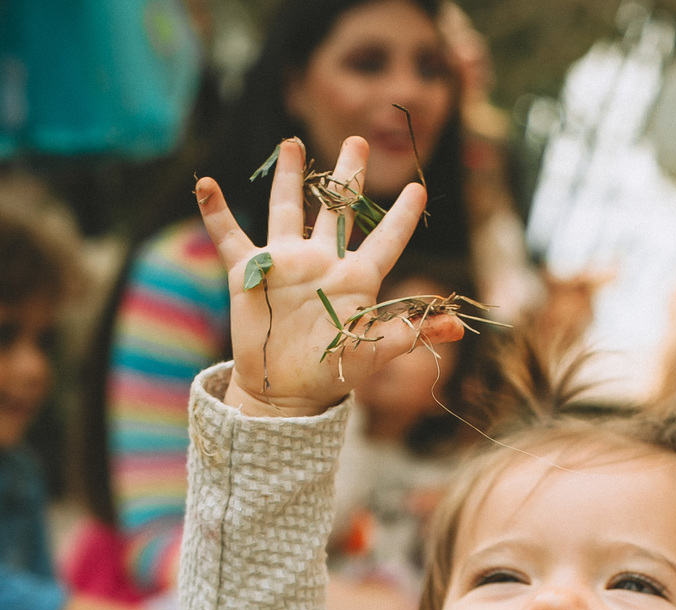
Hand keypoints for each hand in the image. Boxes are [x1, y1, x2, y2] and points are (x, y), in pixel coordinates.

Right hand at [195, 136, 463, 417]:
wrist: (287, 392)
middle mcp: (323, 262)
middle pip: (337, 210)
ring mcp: (286, 263)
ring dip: (288, 176)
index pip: (385, 240)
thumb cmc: (334, 373)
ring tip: (293, 143)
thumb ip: (411, 332)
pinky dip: (215, 211)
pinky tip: (206, 184)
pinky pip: (229, 235)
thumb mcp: (374, 351)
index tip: (419, 189)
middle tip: (358, 140)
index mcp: (356, 279)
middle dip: (347, 176)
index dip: (402, 217)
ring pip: (286, 209)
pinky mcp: (249, 272)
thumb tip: (458, 325)